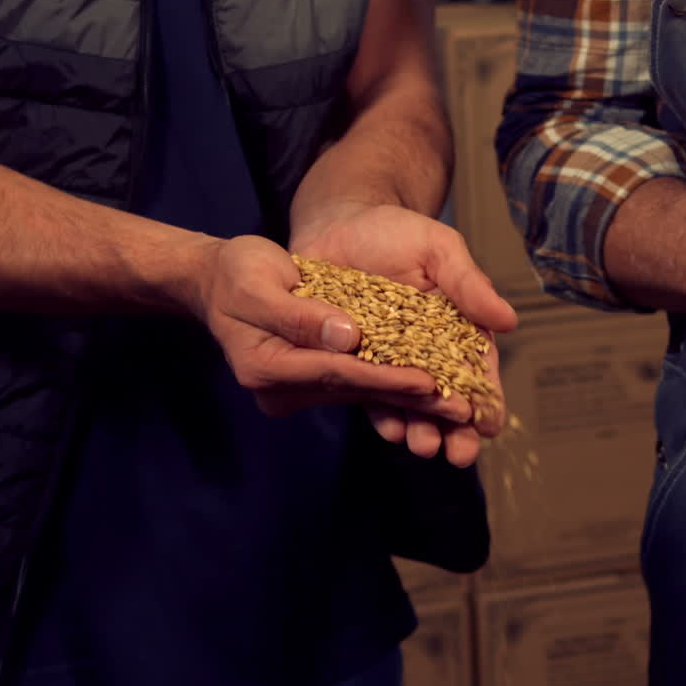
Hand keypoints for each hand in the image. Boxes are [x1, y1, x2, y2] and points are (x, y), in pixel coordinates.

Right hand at [196, 235, 470, 422]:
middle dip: (412, 402)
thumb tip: (347, 337)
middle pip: (358, 391)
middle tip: (464, 413)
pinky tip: (438, 395)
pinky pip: (361, 386)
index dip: (386, 377)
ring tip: (461, 411)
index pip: (338, 372)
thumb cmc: (237, 272)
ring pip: (365, 394)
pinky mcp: (316, 381)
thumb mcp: (257, 281)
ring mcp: (299, 389)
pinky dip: (398, 388)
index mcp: (266, 366)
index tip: (429, 383)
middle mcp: (283, 387)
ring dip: (413, 403)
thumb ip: (299, 314)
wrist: (222, 279)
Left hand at [291, 203, 517, 465]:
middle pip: (444, 398)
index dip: (485, 400)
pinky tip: (389, 427)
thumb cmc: (395, 230)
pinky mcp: (351, 361)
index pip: (477, 371)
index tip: (490, 427)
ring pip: (408, 402)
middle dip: (453, 431)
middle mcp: (424, 350)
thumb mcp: (439, 250)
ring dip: (418, 429)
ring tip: (422, 447)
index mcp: (455, 328)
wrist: (337, 223)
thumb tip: (509, 321)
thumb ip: (469, 285)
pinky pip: (367, 392)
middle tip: (458, 455)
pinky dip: (380, 412)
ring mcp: (387, 359)